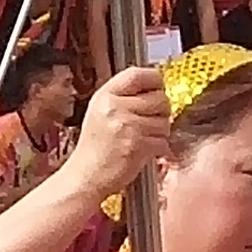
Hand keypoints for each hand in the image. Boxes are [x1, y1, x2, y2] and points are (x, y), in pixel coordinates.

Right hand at [72, 66, 170, 197]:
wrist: (86, 177)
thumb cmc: (95, 149)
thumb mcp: (100, 113)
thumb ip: (124, 97)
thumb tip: (155, 88)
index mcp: (104, 96)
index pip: (138, 74)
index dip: (154, 81)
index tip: (157, 89)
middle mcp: (115, 107)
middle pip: (159, 98)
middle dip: (161, 111)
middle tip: (149, 122)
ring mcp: (127, 126)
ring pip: (164, 121)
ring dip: (160, 133)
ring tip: (143, 139)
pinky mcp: (139, 145)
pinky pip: (163, 140)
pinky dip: (159, 149)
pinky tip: (143, 151)